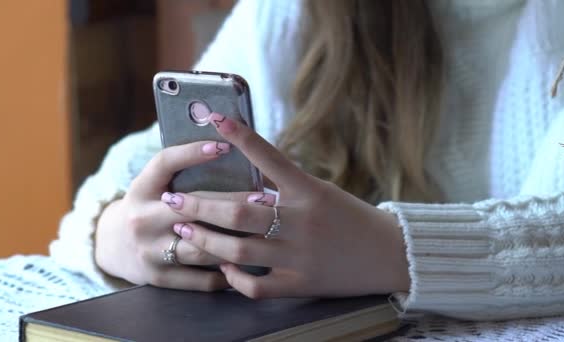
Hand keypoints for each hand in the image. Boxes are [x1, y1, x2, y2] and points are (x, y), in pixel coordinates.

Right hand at [95, 140, 271, 290]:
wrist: (111, 245)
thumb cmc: (147, 207)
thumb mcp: (152, 185)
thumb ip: (180, 172)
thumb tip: (227, 149)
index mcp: (141, 189)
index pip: (165, 163)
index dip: (192, 153)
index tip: (224, 146)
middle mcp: (142, 219)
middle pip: (192, 209)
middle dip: (233, 203)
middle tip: (265, 198)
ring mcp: (150, 251)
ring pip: (201, 247)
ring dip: (236, 240)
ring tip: (264, 232)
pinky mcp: (160, 277)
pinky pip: (201, 278)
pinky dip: (226, 271)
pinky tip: (249, 262)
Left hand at [164, 113, 410, 297]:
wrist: (390, 254)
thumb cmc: (353, 218)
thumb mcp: (323, 192)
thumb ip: (287, 186)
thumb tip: (246, 176)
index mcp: (309, 191)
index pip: (268, 157)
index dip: (240, 136)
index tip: (213, 118)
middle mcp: (302, 222)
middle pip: (237, 211)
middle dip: (198, 204)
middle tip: (173, 200)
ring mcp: (299, 256)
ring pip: (238, 249)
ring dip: (206, 239)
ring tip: (184, 229)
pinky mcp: (300, 284)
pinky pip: (256, 285)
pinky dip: (234, 277)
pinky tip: (222, 267)